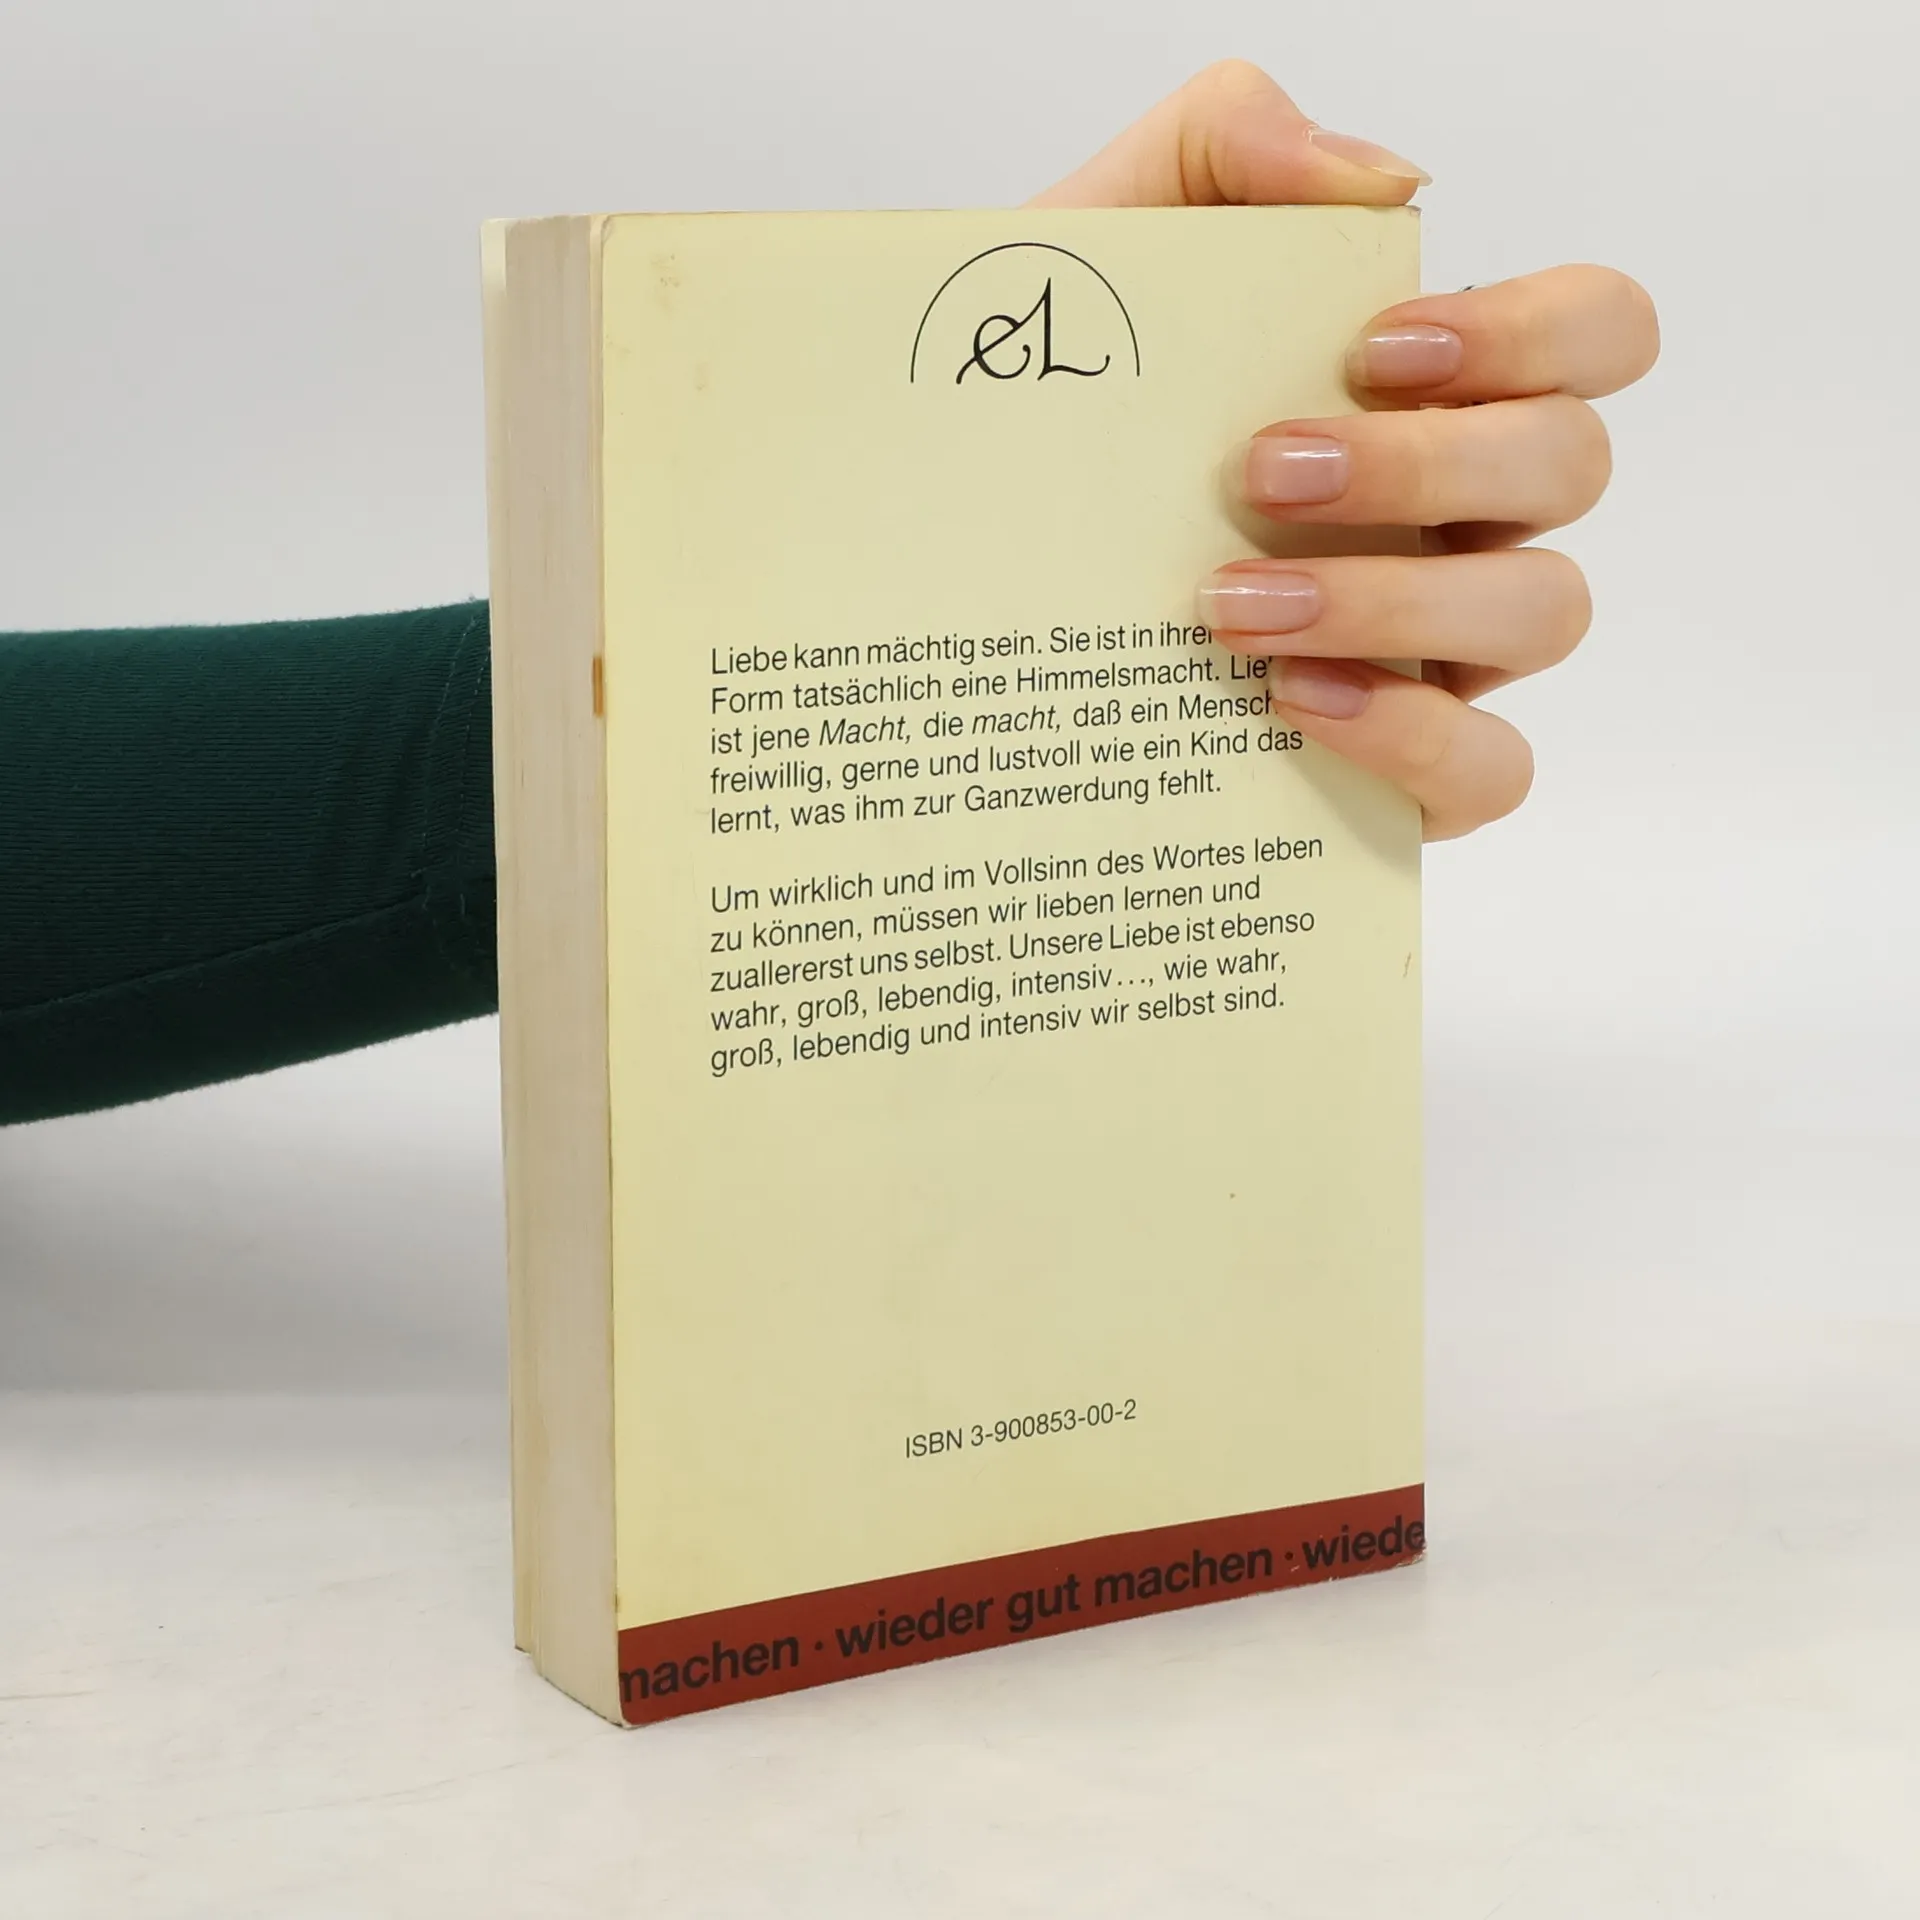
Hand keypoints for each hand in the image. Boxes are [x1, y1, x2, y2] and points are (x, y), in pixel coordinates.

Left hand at [1033, 63, 1658, 840]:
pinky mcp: (1404, 769)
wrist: (942, 549)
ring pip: (1544, 613)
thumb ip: (1229, 146)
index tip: (1377, 350)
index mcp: (1430, 394)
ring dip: (1399, 602)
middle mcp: (1461, 516)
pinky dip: (1413, 736)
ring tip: (1232, 607)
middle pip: (1570, 469)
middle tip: (1265, 470)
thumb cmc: (1047, 410)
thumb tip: (1389, 182)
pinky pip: (1489, 768)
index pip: (1592, 334)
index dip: (1534, 331)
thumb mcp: (1103, 243)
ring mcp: (1445, 646)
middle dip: (1428, 465)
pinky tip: (1290, 702)